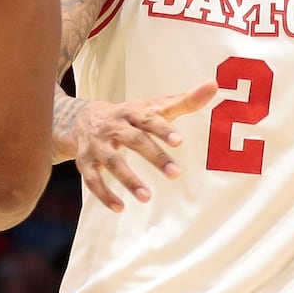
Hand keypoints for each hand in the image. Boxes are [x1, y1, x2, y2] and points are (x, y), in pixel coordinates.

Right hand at [68, 82, 216, 212]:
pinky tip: (120, 208)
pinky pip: (92, 179)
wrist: (80, 119)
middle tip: (175, 174)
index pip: (148, 119)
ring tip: (147, 197)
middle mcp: (113, 127)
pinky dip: (104, 194)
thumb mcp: (152, 106)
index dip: (162, 129)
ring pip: (112, 162)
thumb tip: (213, 85)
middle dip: (154, 157)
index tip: (179, 141)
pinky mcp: (85, 162)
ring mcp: (97, 145)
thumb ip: (184, 101)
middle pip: (133, 140)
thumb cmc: (128, 116)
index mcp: (131, 112)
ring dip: (128, 179)